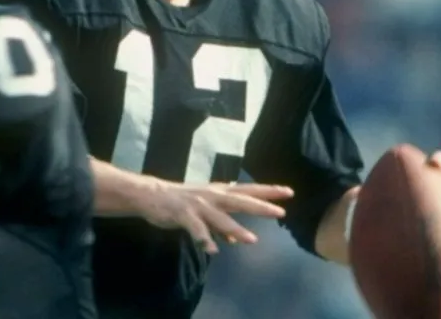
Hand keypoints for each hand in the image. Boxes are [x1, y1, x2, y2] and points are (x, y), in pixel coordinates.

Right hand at [138, 181, 293, 253]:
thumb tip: (236, 238)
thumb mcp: (204, 210)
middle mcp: (212, 196)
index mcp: (219, 192)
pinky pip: (197, 229)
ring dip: (236, 229)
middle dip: (260, 206)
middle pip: (240, 200)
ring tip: (251, 240)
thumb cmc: (181, 201)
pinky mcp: (183, 214)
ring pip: (220, 218)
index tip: (289, 191)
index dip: (267, 190)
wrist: (152, 195)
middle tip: (280, 212)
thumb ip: (221, 223)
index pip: (248, 190)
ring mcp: (198, 205)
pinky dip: (205, 239)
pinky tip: (213, 249)